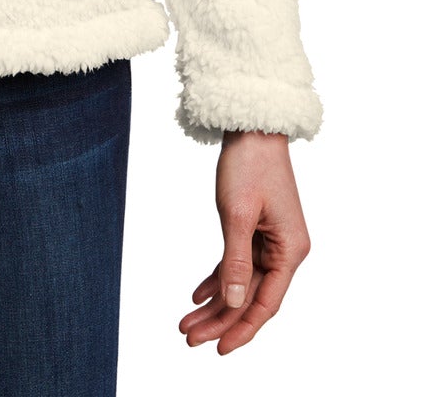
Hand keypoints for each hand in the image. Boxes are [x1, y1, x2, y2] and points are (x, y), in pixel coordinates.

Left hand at [179, 129, 311, 353]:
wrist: (252, 127)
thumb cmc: (249, 164)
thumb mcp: (238, 214)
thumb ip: (235, 260)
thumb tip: (232, 302)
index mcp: (290, 251)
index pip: (265, 303)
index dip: (241, 329)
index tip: (218, 349)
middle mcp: (285, 251)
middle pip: (250, 296)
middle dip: (220, 320)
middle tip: (189, 338)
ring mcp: (271, 241)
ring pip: (240, 283)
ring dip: (215, 303)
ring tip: (186, 323)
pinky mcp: (256, 230)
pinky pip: (236, 263)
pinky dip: (217, 278)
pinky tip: (197, 295)